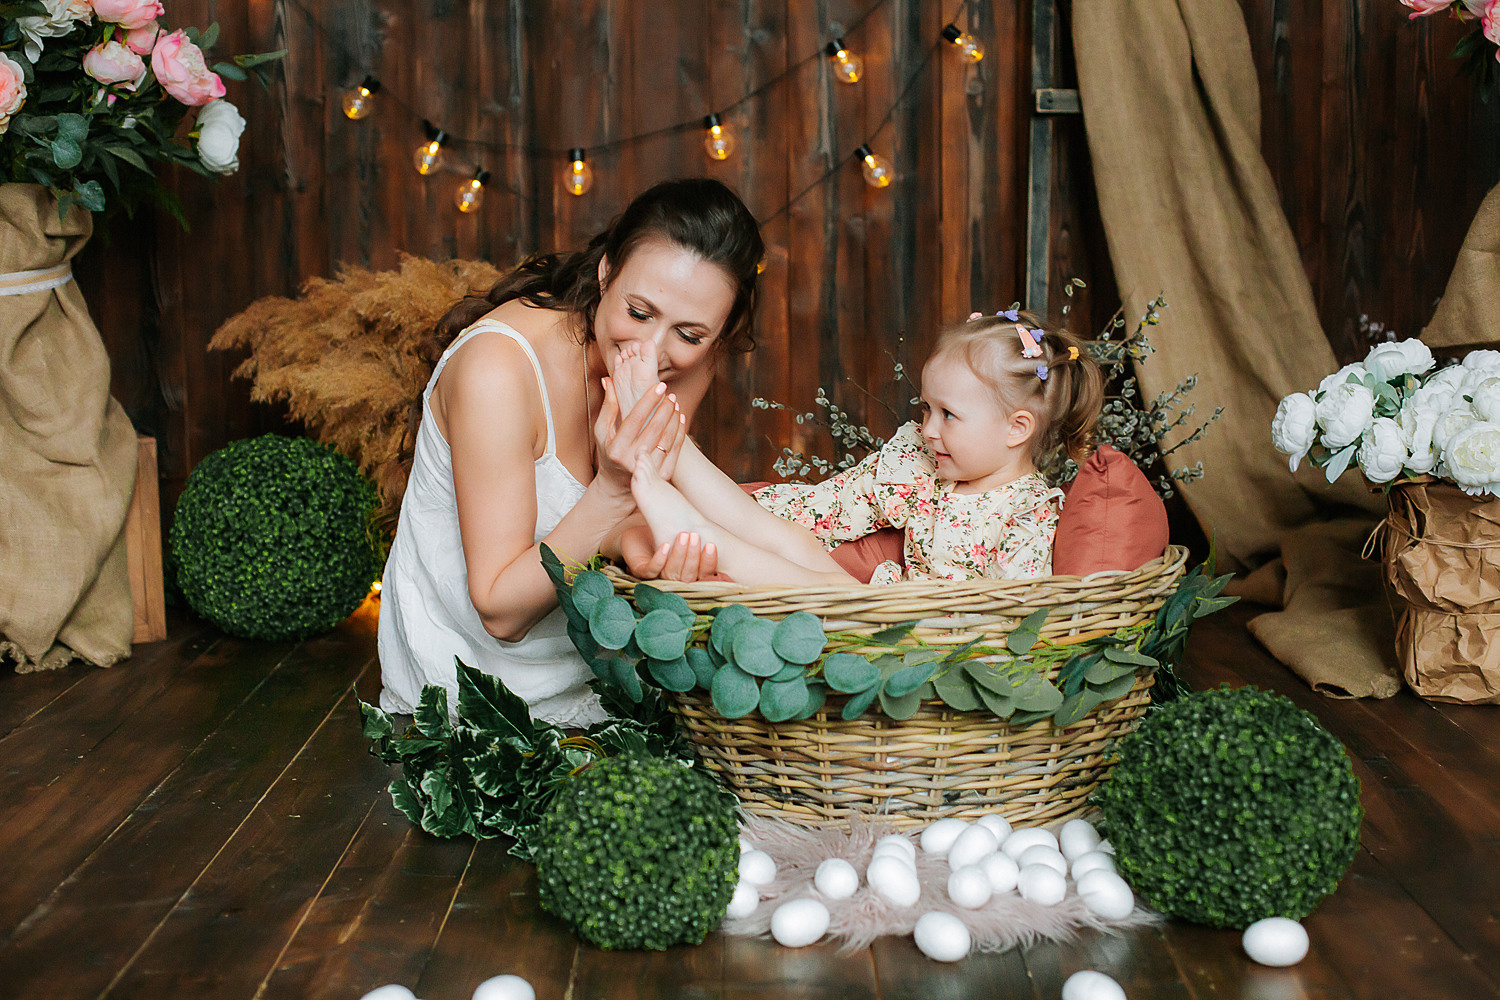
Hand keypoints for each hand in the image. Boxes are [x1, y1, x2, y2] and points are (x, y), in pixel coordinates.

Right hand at [594, 377, 680, 491]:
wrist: (618, 483)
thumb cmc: (609, 452)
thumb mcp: (602, 432)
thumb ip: (608, 406)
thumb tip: (608, 379)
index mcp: (616, 449)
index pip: (635, 419)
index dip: (649, 400)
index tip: (660, 386)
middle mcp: (632, 460)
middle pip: (654, 428)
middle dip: (664, 408)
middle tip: (671, 394)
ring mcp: (649, 469)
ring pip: (667, 438)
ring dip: (674, 418)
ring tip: (675, 404)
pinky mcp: (662, 475)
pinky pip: (675, 450)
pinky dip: (679, 432)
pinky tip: (680, 418)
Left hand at [622, 526, 719, 581]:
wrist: (637, 530)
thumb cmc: (665, 533)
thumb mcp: (685, 537)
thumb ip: (699, 541)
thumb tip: (720, 534)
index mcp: (687, 574)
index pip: (702, 576)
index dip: (708, 563)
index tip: (711, 545)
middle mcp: (673, 579)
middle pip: (687, 576)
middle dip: (693, 557)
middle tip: (695, 536)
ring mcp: (656, 577)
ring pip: (671, 572)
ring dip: (678, 554)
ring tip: (683, 535)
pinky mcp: (640, 570)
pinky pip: (651, 570)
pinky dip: (659, 559)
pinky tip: (666, 546)